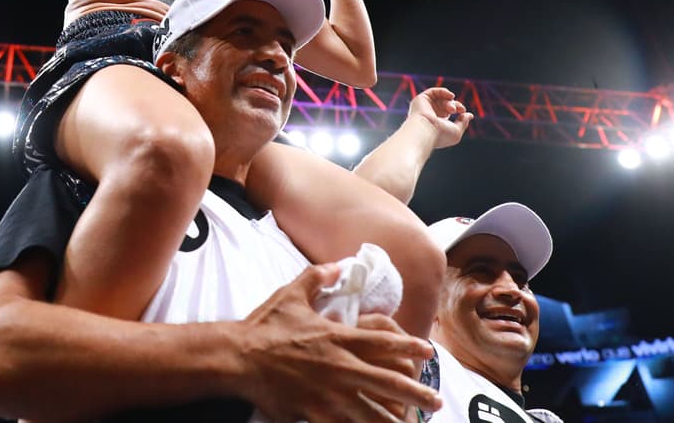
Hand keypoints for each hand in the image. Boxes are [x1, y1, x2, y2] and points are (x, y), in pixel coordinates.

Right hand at [239, 264, 439, 421]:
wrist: (238, 357)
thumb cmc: (265, 325)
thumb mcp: (291, 294)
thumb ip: (317, 278)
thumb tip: (337, 265)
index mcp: (337, 337)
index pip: (382, 341)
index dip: (408, 346)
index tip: (427, 350)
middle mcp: (339, 366)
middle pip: (387, 381)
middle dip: (415, 392)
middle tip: (435, 399)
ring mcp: (329, 392)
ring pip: (371, 410)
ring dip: (394, 419)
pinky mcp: (314, 412)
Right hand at [408, 87, 471, 149]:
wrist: (426, 131)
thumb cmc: (440, 134)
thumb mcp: (457, 131)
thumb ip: (463, 122)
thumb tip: (470, 115)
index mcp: (437, 122)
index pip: (449, 111)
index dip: (458, 109)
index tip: (463, 111)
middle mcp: (430, 114)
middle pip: (446, 103)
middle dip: (455, 105)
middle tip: (461, 109)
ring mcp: (425, 107)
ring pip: (441, 98)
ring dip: (450, 102)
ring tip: (452, 109)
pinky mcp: (421, 100)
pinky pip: (433, 91)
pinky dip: (443, 91)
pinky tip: (451, 96)